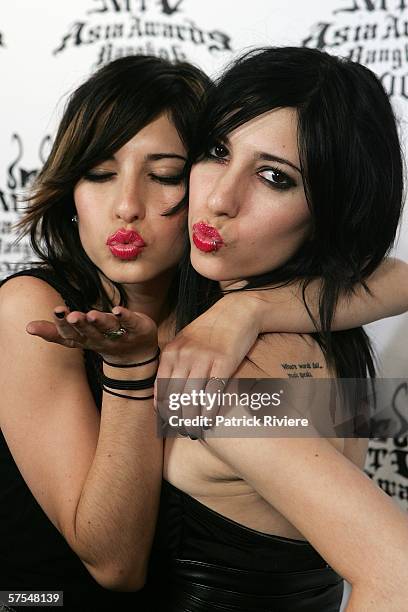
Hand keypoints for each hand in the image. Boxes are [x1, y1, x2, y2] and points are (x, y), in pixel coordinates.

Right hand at [26, 305, 157, 364]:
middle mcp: (101, 339)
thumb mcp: (77, 337)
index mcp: (84, 340)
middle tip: (72, 315)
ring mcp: (120, 335)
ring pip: (108, 328)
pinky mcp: (137, 329)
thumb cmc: (101, 339)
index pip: (71, 335)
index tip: (56, 312)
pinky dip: (125, 317)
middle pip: (89, 332)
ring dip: (99, 321)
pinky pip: (130, 323)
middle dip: (80, 324)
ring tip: (91, 314)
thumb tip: (27, 327)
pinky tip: (118, 310)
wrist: (136, 355)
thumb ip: (55, 331)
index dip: (63, 326)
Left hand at [156, 292, 261, 437]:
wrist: (237, 311)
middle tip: (182, 431)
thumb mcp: (185, 341)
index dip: (164, 410)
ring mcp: (204, 358)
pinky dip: (210, 410)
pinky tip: (209, 420)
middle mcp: (184, 355)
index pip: (161, 388)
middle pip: (175, 396)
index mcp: (171, 351)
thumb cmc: (210, 329)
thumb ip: (173, 363)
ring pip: (192, 397)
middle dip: (178, 418)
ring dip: (193, 419)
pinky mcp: (224, 361)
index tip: (167, 423)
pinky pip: (213, 392)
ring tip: (195, 430)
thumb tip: (163, 393)